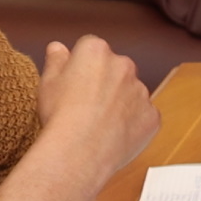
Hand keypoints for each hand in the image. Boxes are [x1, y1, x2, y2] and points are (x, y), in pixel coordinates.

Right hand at [35, 36, 160, 174]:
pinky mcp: (152, 116)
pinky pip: (143, 116)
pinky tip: (113, 136)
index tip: (74, 83)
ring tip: (98, 124)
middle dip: (104, 82)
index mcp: (95, 51)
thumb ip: (55, 60)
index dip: (80, 67)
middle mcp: (123, 65)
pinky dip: (132, 124)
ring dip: (120, 103)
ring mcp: (141, 91)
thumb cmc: (60, 117)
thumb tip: (58, 47)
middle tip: (85, 106)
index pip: (90, 49)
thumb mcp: (47, 83)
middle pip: (115, 68)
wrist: (79, 152)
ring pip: (131, 93)